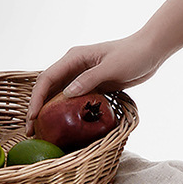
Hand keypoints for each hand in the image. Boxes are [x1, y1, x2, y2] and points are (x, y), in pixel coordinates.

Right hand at [25, 30, 160, 134]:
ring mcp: (83, 76)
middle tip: (31, 131)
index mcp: (74, 57)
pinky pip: (75, 99)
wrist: (151, 51)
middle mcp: (74, 66)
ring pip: (59, 95)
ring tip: (43, 132)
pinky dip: (67, 111)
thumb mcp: (112, 67)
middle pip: (49, 88)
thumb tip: (66, 94)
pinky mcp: (93, 85)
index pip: (47, 78)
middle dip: (38, 108)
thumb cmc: (132, 55)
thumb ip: (89, 79)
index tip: (32, 117)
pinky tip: (64, 125)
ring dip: (50, 112)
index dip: (37, 98)